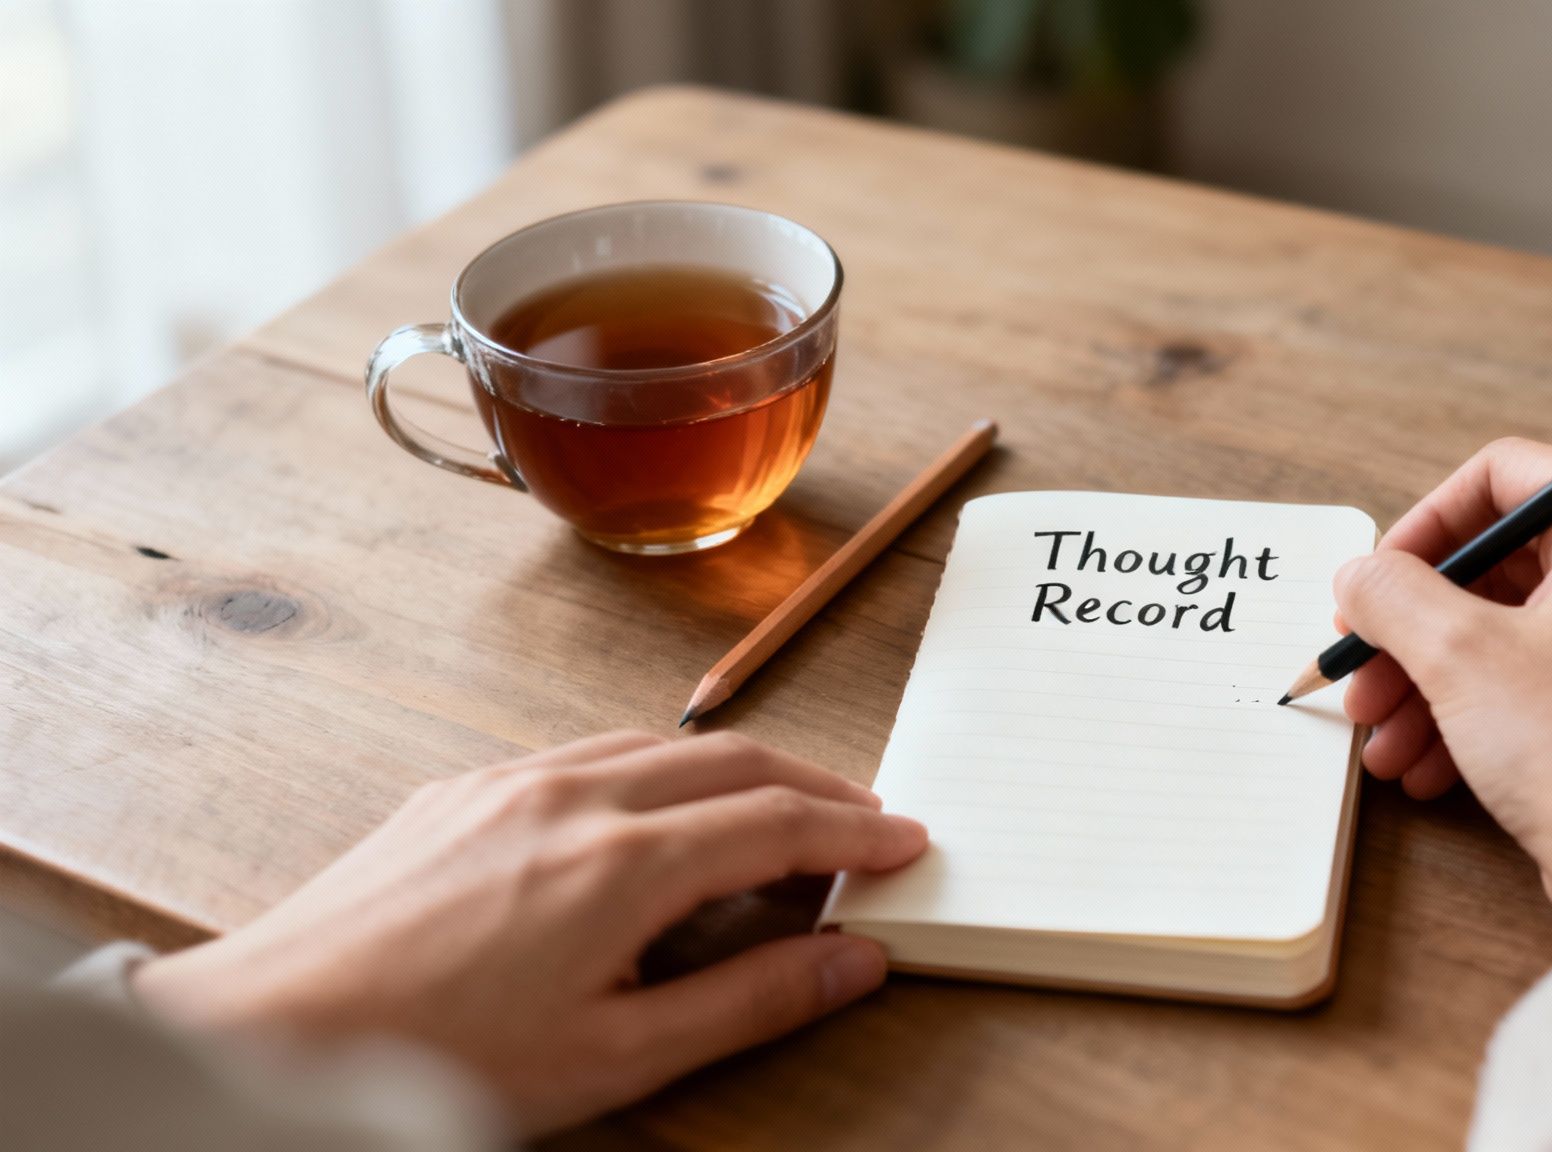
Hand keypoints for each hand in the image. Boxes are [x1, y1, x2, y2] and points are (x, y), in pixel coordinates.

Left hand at [133, 731, 926, 1133]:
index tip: (908, 842)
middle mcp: (574, 798)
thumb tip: (853, 959)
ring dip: (737, 770)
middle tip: (866, 822)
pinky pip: (588, 752)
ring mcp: (511, 783)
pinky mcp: (462, 790)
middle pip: (733, 762)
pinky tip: (658, 809)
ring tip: (778, 811)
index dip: (858, 832)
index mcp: (624, 863)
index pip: (779, 823)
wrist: (273, 1035)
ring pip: (660, 745)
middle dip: (814, 785)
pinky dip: (656, 768)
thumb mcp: (619, 1056)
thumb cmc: (436, 1059)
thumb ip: (750, 1000)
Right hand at [1333, 438, 1551, 948]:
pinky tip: (1430, 768)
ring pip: (1525, 634)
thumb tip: (1361, 576)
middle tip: (1363, 674)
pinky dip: (1489, 714)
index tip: (1374, 584)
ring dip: (1438, 683)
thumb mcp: (1456, 654)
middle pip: (1506, 568)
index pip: (1503, 477)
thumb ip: (1391, 594)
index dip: (1420, 528)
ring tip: (1384, 742)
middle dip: (1417, 631)